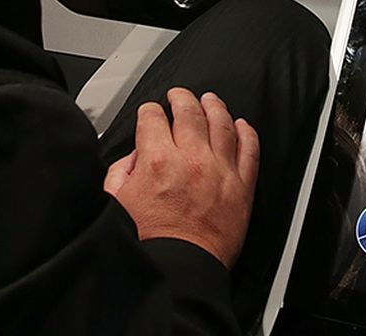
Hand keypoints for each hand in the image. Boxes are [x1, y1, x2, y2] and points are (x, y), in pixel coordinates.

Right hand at [103, 89, 258, 267]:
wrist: (179, 270)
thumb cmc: (150, 242)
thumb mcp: (115, 203)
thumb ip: (121, 171)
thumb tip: (134, 156)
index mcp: (157, 160)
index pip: (153, 118)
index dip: (150, 111)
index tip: (151, 113)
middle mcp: (190, 159)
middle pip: (189, 112)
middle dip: (181, 98)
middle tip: (179, 94)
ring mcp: (219, 171)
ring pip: (221, 124)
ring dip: (214, 106)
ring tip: (210, 100)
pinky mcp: (241, 187)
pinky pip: (249, 151)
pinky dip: (246, 134)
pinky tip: (242, 125)